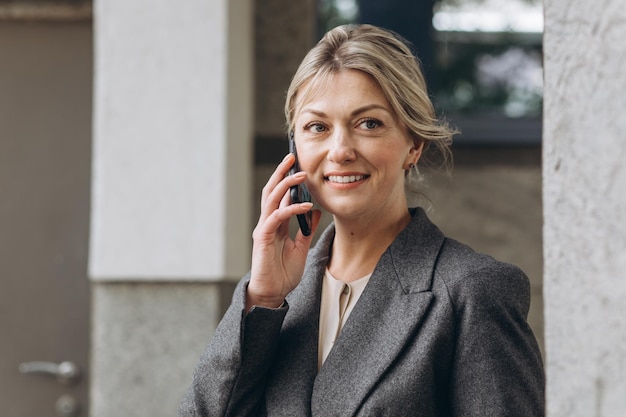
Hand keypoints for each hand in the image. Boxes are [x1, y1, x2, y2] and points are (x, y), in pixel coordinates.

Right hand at [247, 153, 321, 310]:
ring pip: (271, 199)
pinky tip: (306, 206)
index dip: (287, 179)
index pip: (280, 195)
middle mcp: (267, 222)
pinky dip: (291, 209)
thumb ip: (306, 229)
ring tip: (300, 174)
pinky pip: (277, 218)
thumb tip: (316, 211)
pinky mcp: (263, 238)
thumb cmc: (284, 273)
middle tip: (293, 157)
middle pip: (272, 190)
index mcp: (276, 223)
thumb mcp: (301, 247)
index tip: (298, 165)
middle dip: (281, 173)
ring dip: (286, 184)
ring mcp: (264, 229)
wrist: (273, 293)